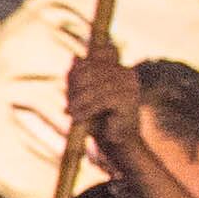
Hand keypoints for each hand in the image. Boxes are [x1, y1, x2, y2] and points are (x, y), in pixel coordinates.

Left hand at [64, 47, 148, 164]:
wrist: (117, 143)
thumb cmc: (99, 118)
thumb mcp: (84, 94)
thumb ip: (80, 76)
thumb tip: (75, 57)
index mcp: (119, 68)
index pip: (99, 54)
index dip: (81, 67)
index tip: (70, 85)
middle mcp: (127, 73)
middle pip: (93, 70)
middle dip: (76, 86)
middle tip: (68, 102)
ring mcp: (130, 86)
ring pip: (95, 87)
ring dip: (79, 100)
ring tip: (70, 112)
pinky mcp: (129, 100)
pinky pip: (102, 100)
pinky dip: (87, 109)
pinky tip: (77, 118)